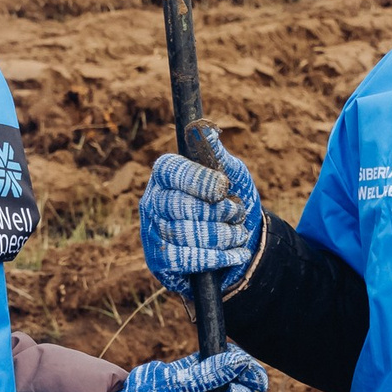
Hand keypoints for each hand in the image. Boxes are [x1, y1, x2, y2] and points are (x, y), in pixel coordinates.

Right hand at [139, 131, 264, 295]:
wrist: (238, 244)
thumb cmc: (230, 202)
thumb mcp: (231, 174)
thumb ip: (218, 155)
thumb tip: (205, 129)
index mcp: (165, 175)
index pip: (170, 170)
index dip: (197, 179)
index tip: (223, 188)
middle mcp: (152, 201)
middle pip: (178, 205)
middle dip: (216, 213)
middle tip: (236, 214)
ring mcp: (152, 232)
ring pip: (184, 234)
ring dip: (222, 236)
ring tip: (238, 234)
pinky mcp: (159, 261)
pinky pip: (185, 259)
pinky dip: (217, 257)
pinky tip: (235, 253)